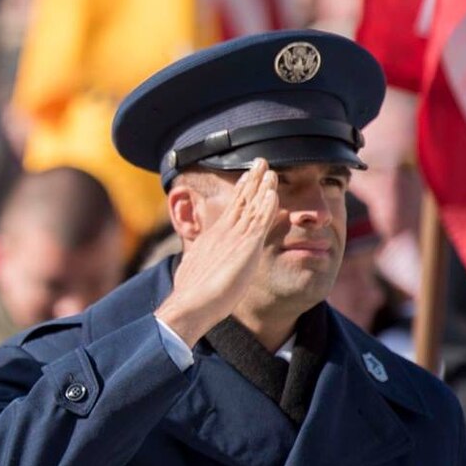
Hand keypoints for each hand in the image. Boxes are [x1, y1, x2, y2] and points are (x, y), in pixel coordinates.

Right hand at [156, 158, 280, 345]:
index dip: (241, 192)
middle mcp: (223, 232)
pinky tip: (274, 192)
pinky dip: (266, 204)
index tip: (247, 178)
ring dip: (262, 186)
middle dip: (252, 180)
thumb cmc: (193, 294)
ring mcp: (234, 237)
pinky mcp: (245, 246)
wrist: (191, 303)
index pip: (231, 210)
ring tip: (271, 169)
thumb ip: (206, 261)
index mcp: (214, 238)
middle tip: (260, 162)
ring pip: (252, 205)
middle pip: (241, 200)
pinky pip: (259, 220)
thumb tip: (201, 263)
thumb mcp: (199, 270)